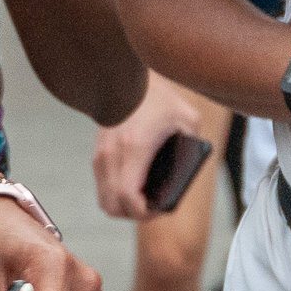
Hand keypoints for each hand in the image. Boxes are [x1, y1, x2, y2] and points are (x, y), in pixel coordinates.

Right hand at [93, 73, 204, 219]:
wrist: (127, 75)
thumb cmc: (160, 97)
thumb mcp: (188, 120)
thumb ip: (192, 148)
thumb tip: (188, 175)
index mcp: (134, 148)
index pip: (129, 199)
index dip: (144, 213)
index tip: (159, 209)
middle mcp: (112, 155)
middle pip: (113, 207)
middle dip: (134, 214)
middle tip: (154, 206)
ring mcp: (101, 155)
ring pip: (104, 200)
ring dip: (123, 206)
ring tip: (145, 199)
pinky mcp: (97, 153)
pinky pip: (102, 187)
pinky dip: (116, 194)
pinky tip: (135, 186)